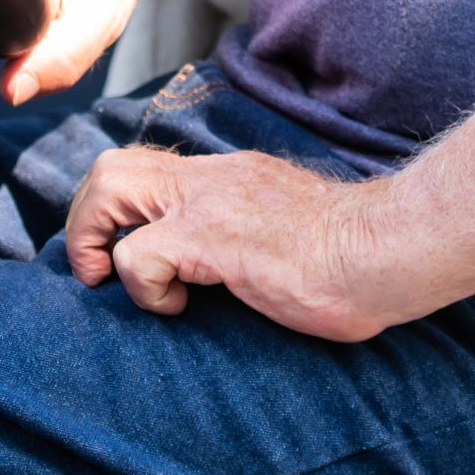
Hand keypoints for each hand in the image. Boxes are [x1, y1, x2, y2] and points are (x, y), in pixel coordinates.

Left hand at [61, 145, 407, 337]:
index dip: (115, 212)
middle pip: (111, 168)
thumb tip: (234, 271)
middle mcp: (212, 179)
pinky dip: (143, 286)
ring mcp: (210, 203)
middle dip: (86, 224)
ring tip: (126, 285)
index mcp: (229, 178)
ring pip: (108, 190)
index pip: (147, 168)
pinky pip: (140, 254)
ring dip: (95, 243)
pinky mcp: (214, 237)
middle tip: (101, 274)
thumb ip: (252, 235)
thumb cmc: (355, 258)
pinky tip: (179, 307)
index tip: (119, 258)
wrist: (389, 250)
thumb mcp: (287, 232)